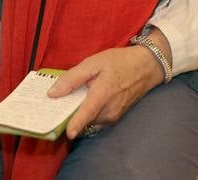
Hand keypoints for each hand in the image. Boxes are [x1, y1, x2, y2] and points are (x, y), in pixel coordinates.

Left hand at [49, 42, 164, 138]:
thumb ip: (72, 78)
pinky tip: (83, 101)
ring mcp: (113, 116)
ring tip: (71, 98)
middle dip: (69, 114)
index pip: (88, 113)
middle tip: (55, 105)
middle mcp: (109, 110)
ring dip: (78, 113)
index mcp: (103, 93)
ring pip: (89, 120)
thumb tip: (53, 93)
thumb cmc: (118, 62)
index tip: (69, 134)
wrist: (144, 67)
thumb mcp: (92, 63)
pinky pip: (95, 120)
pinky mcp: (114, 118)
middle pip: (84, 118)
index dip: (77, 124)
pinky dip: (87, 114)